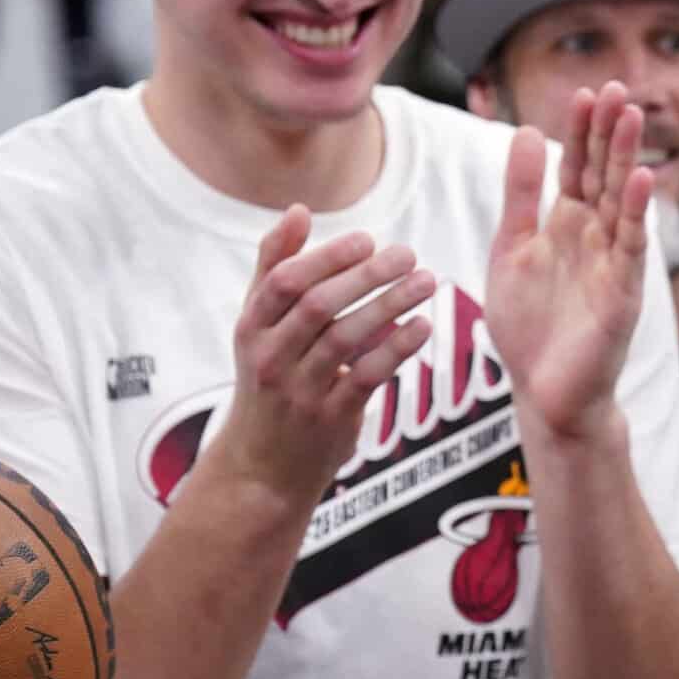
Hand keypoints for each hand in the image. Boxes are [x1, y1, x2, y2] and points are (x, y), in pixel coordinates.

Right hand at [210, 211, 434, 502]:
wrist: (262, 469)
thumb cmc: (267, 382)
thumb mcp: (257, 327)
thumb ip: (274, 267)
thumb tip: (298, 210)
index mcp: (250, 328)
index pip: (284, 282)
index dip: (327, 258)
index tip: (367, 240)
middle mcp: (270, 358)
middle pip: (318, 306)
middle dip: (367, 276)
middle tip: (408, 254)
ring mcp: (299, 391)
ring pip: (346, 339)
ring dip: (391, 306)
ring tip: (427, 282)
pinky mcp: (329, 419)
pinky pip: (367, 377)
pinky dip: (397, 349)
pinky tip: (423, 327)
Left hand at [487, 83, 652, 442]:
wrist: (545, 392)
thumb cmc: (530, 327)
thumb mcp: (511, 250)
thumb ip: (519, 196)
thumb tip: (528, 133)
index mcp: (566, 225)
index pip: (576, 166)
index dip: (579, 131)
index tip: (583, 92)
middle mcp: (594, 237)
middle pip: (602, 173)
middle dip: (608, 132)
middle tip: (615, 86)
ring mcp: (612, 263)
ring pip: (621, 200)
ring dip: (627, 158)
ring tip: (631, 115)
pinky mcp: (622, 293)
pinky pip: (630, 246)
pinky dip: (634, 212)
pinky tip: (640, 179)